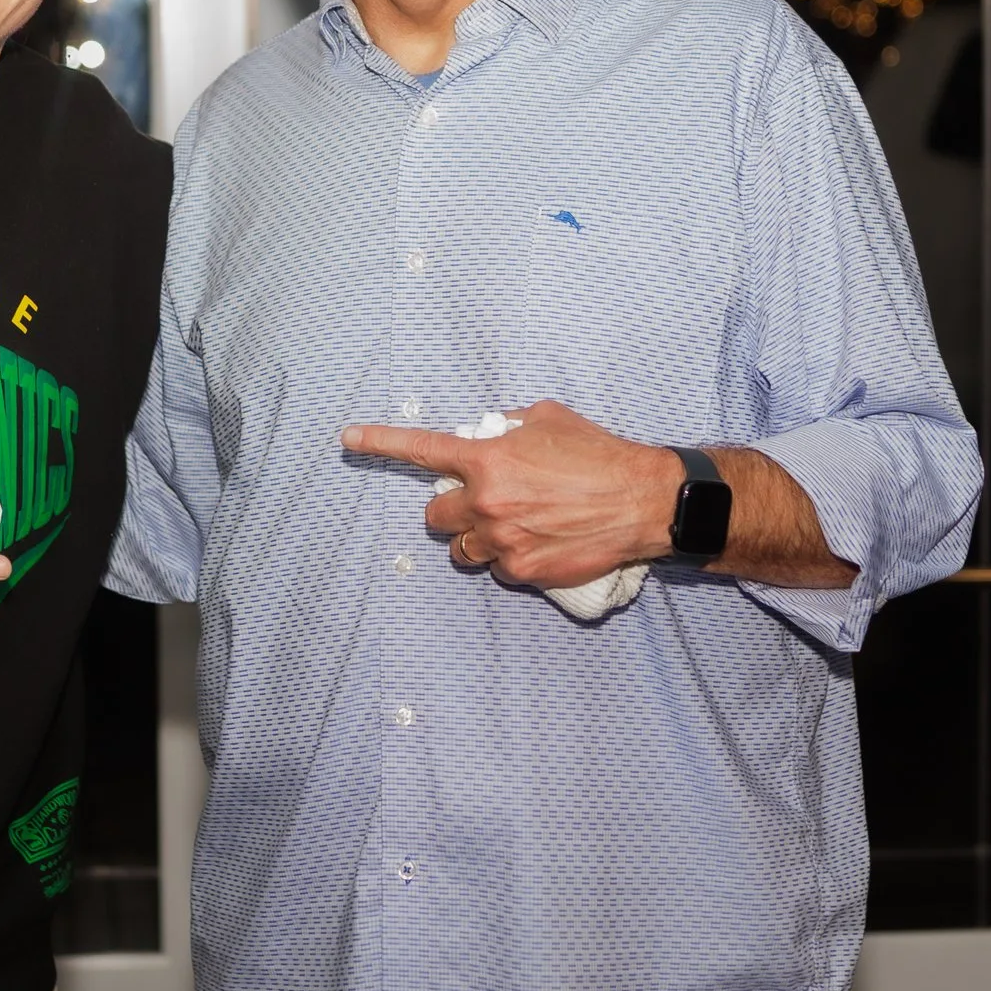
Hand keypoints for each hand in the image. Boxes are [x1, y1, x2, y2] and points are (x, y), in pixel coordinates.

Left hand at [340, 400, 683, 585]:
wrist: (642, 500)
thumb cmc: (598, 454)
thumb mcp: (547, 419)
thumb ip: (506, 426)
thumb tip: (487, 434)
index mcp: (487, 459)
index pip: (421, 449)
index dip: (379, 442)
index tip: (348, 437)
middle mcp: (486, 502)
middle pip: (435, 516)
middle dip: (452, 510)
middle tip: (482, 503)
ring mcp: (502, 541)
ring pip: (460, 549)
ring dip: (475, 538)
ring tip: (513, 526)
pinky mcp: (522, 571)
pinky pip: (496, 568)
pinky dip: (509, 558)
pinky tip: (538, 543)